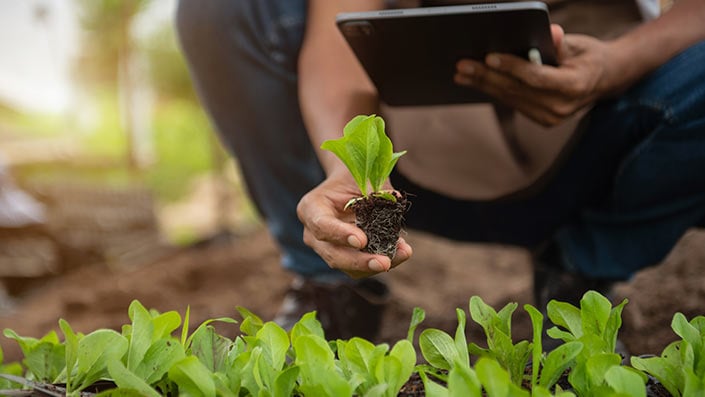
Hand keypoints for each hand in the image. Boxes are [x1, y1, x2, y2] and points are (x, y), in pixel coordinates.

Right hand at [297, 172, 412, 277]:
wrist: (349, 185)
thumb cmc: (353, 178)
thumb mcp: (362, 178)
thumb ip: (374, 190)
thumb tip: (394, 199)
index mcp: (311, 208)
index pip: (322, 226)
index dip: (341, 235)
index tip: (362, 241)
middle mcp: (313, 233)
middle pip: (333, 254)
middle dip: (360, 261)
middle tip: (384, 262)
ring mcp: (327, 249)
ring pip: (347, 267)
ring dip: (375, 264)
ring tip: (402, 253)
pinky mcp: (344, 258)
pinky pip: (360, 268)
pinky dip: (381, 262)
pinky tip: (401, 252)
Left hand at [454, 24, 622, 125]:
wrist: (604, 80)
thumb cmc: (589, 56)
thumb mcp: (580, 44)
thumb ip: (562, 42)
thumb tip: (550, 32)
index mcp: (574, 86)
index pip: (535, 77)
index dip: (511, 66)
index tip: (489, 56)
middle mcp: (561, 107)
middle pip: (516, 90)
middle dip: (486, 76)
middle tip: (462, 65)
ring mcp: (550, 117)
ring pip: (511, 99)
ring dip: (483, 85)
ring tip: (461, 74)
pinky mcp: (542, 120)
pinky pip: (513, 103)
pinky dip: (494, 91)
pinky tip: (476, 81)